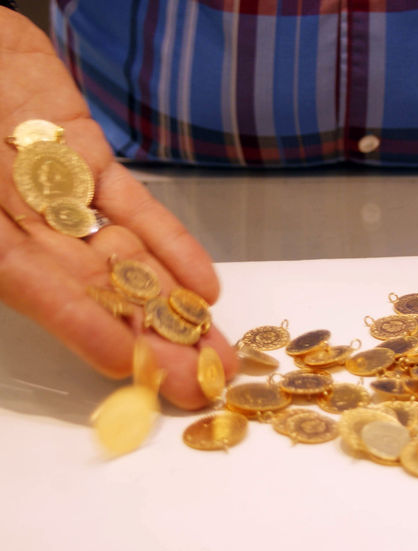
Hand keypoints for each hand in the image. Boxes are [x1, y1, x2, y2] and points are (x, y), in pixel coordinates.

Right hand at [0, 9, 237, 408]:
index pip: (34, 289)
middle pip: (92, 290)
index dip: (83, 328)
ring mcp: (58, 192)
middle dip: (149, 337)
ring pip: (122, 256)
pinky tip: (206, 287)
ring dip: (171, 304)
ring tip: (218, 351)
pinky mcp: (88, 160)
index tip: (134, 368)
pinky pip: (132, 206)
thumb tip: (13, 258)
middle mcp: (17, 224)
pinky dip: (170, 243)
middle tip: (202, 382)